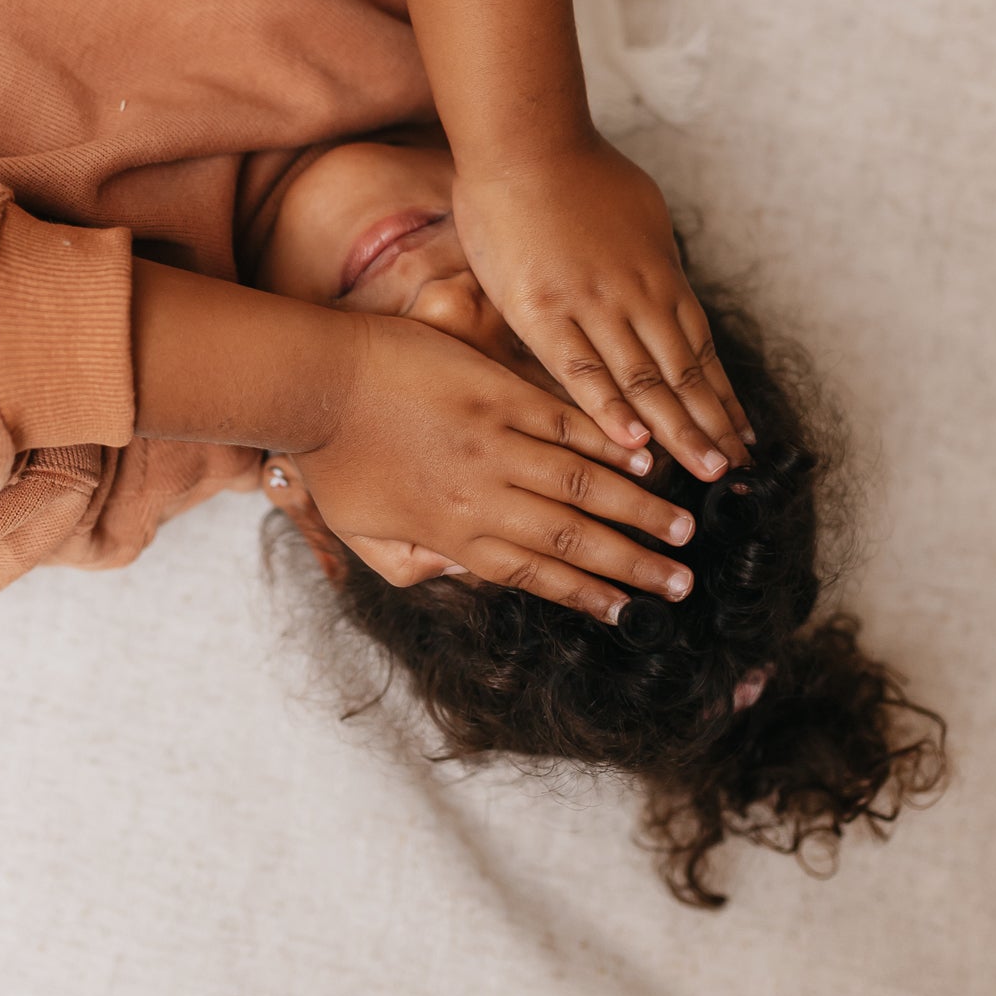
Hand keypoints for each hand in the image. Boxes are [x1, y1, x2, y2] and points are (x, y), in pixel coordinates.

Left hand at [294, 310, 697, 622]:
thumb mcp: (359, 532)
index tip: (630, 614)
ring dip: (637, 509)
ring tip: (682, 528)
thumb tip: (461, 575)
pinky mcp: (495, 391)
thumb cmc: (327, 456)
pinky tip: (644, 452)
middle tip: (682, 582)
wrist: (313, 382)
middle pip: (573, 539)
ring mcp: (493, 441)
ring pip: (582, 484)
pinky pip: (563, 422)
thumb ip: (412, 565)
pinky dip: (606, 440)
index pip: (533, 575)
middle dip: (632, 565)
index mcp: (451, 534)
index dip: (588, 596)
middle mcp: (482, 496)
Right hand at [451, 130, 752, 480]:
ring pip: (644, 379)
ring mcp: (591, 304)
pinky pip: (580, 369)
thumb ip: (651, 257)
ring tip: (706, 471)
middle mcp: (636, 295)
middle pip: (684, 374)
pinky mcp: (542, 310)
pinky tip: (631, 443)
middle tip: (738, 473)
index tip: (745, 436)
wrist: (525, 140)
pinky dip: (608, 409)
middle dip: (713, 427)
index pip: (701, 349)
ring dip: (678, 430)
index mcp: (659, 273)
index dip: (724, 397)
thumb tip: (666, 281)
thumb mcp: (638, 211)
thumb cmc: (576, 168)